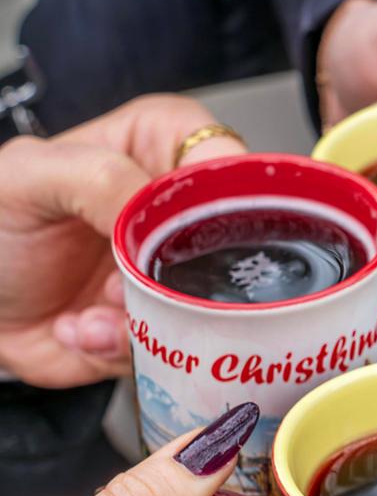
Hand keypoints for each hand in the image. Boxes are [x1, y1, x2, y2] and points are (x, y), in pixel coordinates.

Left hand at [0, 94, 245, 387]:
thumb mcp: (26, 178)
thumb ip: (98, 176)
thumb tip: (161, 211)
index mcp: (156, 149)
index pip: (223, 156)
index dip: (221, 191)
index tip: (192, 225)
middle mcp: (178, 213)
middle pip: (231, 241)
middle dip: (180, 272)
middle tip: (126, 278)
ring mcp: (176, 274)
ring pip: (209, 303)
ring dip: (146, 316)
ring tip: (92, 311)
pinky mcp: (165, 326)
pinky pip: (174, 346)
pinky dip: (121, 346)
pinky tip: (83, 330)